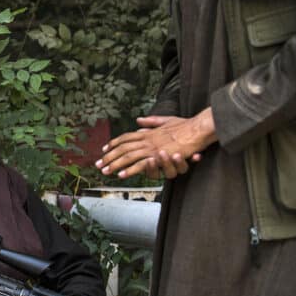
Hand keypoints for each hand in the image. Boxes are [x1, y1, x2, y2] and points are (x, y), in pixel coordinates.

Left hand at [96, 111, 213, 178]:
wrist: (198, 128)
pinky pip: (140, 164)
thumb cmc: (186, 125)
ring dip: (115, 164)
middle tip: (98, 164)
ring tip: (105, 171)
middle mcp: (147, 139)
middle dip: (109, 156)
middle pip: (122, 148)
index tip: (104, 149)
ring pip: (128, 156)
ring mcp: (152, 147)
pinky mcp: (159, 155)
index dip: (114, 143)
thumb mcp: (167, 120)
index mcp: (148, 132)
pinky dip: (130, 170)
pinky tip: (121, 175)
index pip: (126, 137)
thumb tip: (139, 120)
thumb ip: (151, 121)